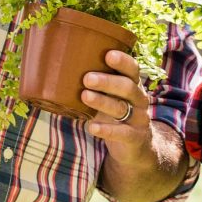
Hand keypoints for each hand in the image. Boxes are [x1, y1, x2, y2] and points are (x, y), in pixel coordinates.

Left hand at [81, 47, 154, 161]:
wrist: (134, 146)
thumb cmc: (115, 115)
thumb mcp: (110, 98)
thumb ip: (97, 85)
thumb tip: (61, 69)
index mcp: (133, 85)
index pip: (132, 70)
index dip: (123, 62)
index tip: (108, 55)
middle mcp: (139, 100)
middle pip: (127, 87)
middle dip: (107, 81)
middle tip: (87, 78)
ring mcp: (139, 119)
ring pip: (122, 108)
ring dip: (102, 102)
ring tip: (85, 96)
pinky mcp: (135, 137)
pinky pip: (122, 133)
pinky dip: (107, 130)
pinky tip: (92, 127)